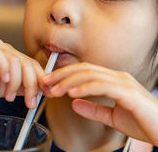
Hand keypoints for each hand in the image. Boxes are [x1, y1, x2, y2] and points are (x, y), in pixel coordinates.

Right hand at [0, 38, 43, 107]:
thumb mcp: (4, 89)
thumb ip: (21, 87)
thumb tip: (41, 90)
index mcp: (11, 56)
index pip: (32, 64)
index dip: (41, 78)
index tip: (47, 94)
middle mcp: (4, 49)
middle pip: (26, 62)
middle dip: (31, 84)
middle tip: (30, 103)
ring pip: (15, 60)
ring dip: (16, 82)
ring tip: (8, 96)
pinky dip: (4, 68)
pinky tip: (4, 80)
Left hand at [43, 62, 157, 144]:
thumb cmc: (143, 122)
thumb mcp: (113, 117)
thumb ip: (94, 109)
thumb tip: (74, 103)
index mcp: (114, 80)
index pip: (85, 71)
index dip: (66, 74)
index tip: (50, 82)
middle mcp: (118, 77)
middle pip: (85, 69)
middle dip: (63, 74)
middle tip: (46, 82)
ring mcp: (124, 82)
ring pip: (91, 75)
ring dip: (70, 81)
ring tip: (55, 89)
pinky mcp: (128, 92)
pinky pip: (103, 85)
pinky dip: (86, 88)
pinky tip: (73, 93)